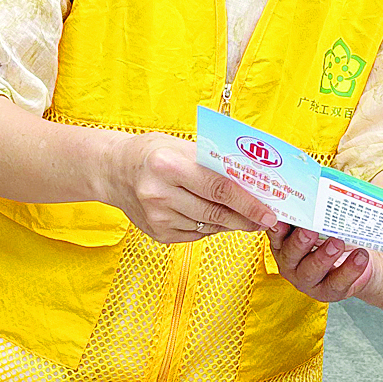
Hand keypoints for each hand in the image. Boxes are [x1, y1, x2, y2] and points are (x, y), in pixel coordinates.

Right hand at [107, 133, 274, 245]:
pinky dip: (211, 227)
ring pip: (208, 227)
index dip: (248, 203)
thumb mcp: (182, 147)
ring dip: (231, 224)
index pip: (219, 188)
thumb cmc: (153, 153)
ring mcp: (157, 217)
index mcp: (168, 165)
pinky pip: (196, 234)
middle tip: (266, 219)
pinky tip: (215, 218)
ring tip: (246, 218)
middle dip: (246, 218)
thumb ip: (214, 163)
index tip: (269, 212)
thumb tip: (253, 181)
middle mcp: (159, 193)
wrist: (114, 171)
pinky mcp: (157, 233)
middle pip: (216, 212)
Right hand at [269, 222, 375, 302]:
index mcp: (285, 243)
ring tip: (337, 243)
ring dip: (324, 256)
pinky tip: (360, 256)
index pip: (277, 234)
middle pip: (290, 255)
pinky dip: (350, 269)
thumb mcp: (322, 224)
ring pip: (311, 271)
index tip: (282, 220)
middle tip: (310, 231)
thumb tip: (315, 192)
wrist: (359, 259)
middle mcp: (291, 264)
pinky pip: (337, 283)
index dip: (278, 229)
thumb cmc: (334, 236)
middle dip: (300, 242)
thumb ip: (313, 214)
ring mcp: (307, 281)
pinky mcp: (327, 292)